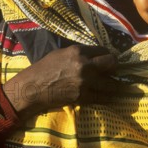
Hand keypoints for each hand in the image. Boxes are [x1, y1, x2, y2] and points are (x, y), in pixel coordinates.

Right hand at [2, 45, 117, 119]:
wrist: (33, 88)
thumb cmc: (44, 68)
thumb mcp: (61, 53)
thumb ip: (79, 54)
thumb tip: (93, 56)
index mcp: (78, 51)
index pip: (103, 50)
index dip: (108, 54)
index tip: (109, 59)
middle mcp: (84, 64)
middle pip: (112, 63)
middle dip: (115, 66)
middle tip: (114, 70)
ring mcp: (85, 81)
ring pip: (112, 83)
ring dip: (114, 84)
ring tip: (113, 85)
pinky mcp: (83, 96)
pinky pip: (103, 97)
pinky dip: (107, 97)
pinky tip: (108, 95)